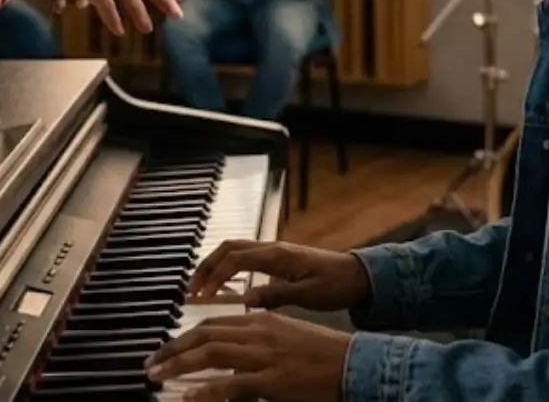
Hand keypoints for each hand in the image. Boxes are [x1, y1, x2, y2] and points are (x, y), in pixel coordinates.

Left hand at [146, 311, 352, 400]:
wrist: (356, 364)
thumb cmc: (324, 355)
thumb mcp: (287, 339)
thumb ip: (258, 344)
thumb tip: (233, 360)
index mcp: (261, 321)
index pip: (212, 324)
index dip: (185, 337)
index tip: (166, 349)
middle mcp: (258, 333)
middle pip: (204, 335)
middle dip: (172, 349)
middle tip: (151, 363)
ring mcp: (264, 356)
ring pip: (210, 353)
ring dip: (178, 363)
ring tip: (157, 375)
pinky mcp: (272, 380)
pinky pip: (230, 384)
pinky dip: (206, 390)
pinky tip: (188, 397)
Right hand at [188, 239, 370, 311]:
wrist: (358, 276)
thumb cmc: (336, 285)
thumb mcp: (308, 295)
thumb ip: (275, 295)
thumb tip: (245, 301)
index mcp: (278, 256)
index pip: (235, 259)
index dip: (215, 276)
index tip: (200, 295)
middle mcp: (272, 248)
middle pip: (228, 248)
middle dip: (206, 266)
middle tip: (190, 289)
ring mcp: (274, 251)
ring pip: (234, 249)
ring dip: (214, 265)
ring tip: (200, 286)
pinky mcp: (277, 258)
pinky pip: (244, 256)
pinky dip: (227, 266)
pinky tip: (222, 284)